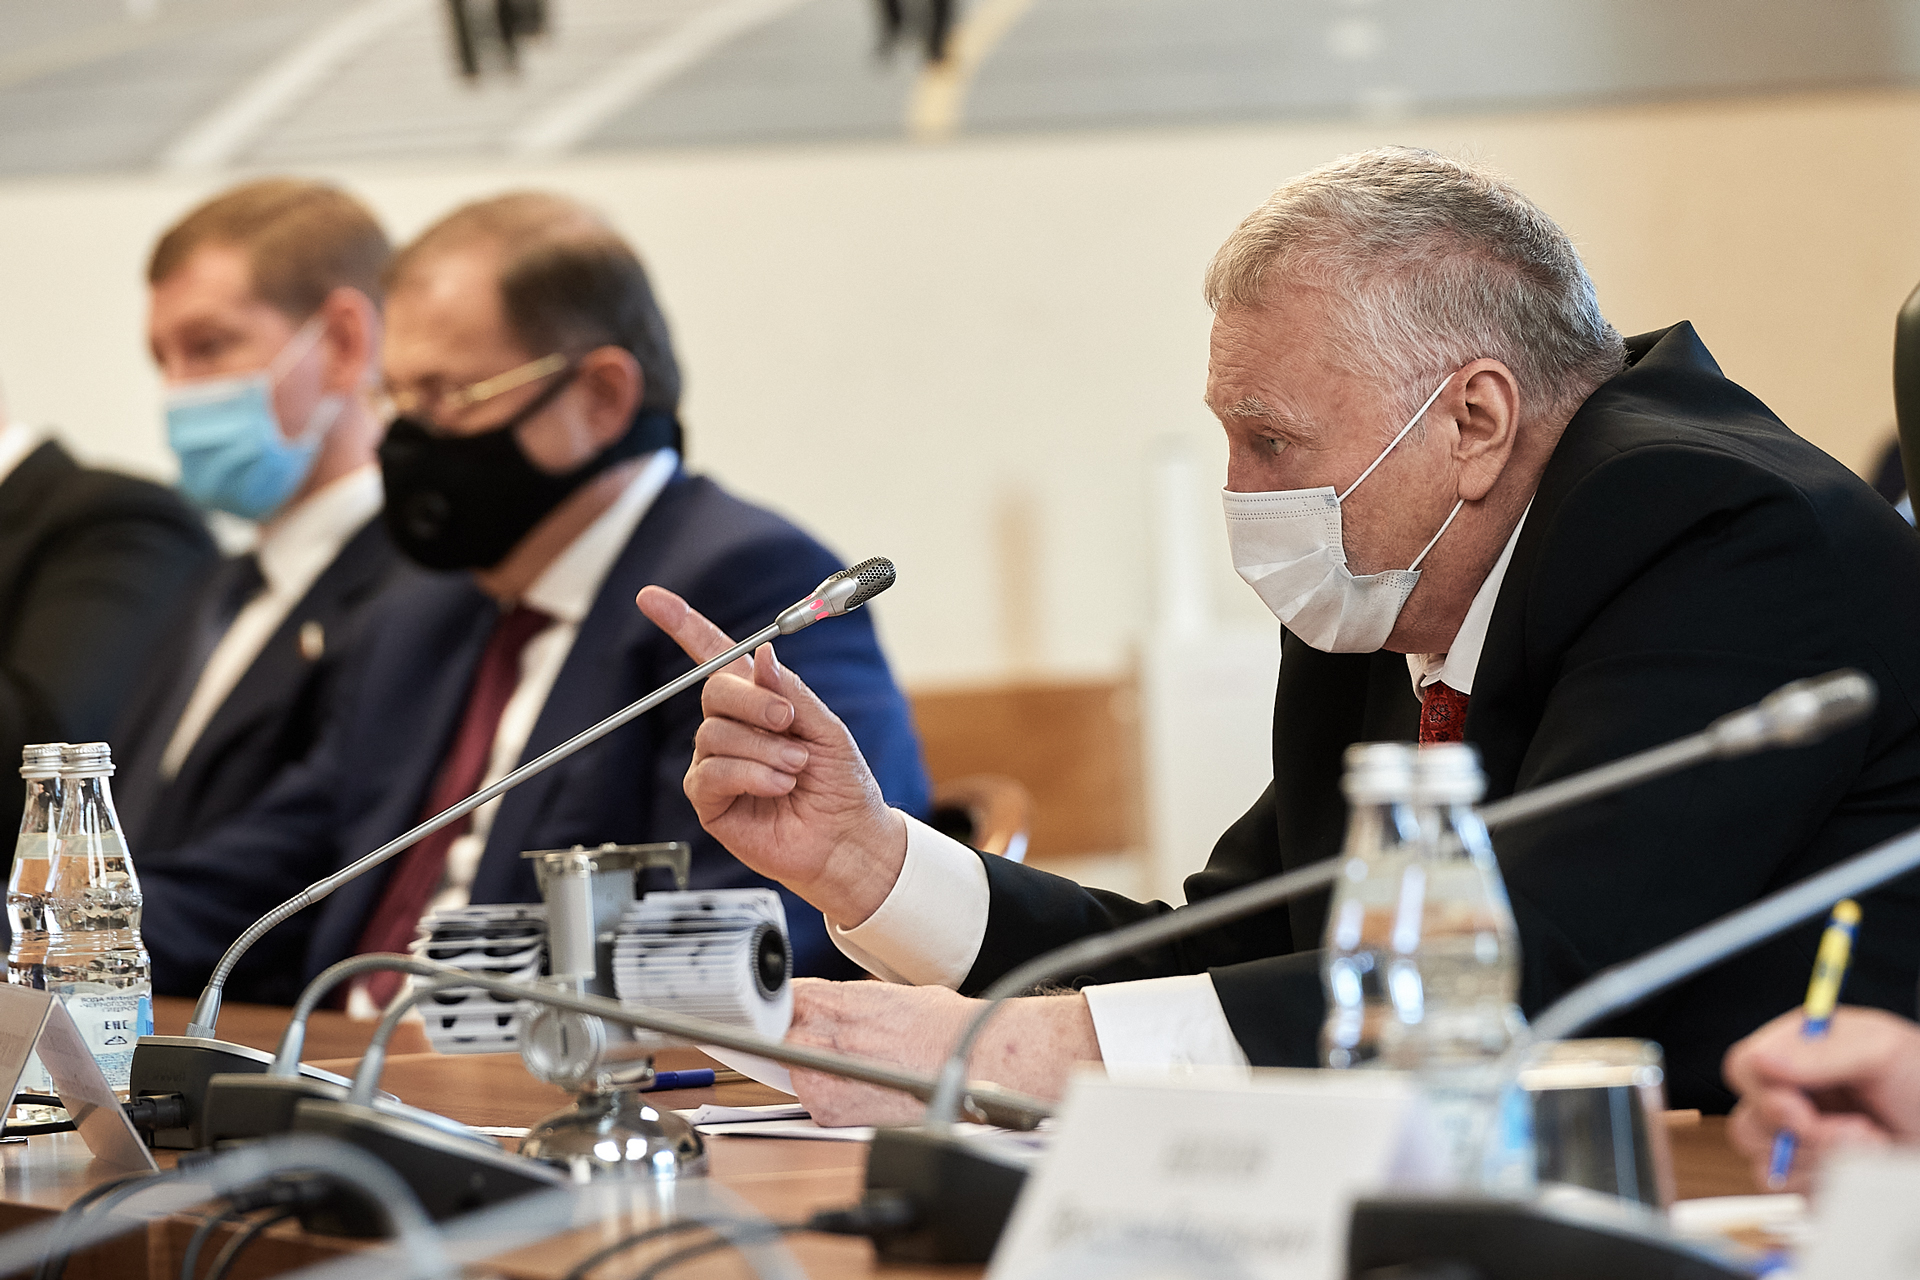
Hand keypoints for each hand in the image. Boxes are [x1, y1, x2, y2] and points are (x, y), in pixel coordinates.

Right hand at [636, 586, 905, 925]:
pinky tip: (778, 786)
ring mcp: (716, 762)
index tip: (652, 599)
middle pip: (713, 690)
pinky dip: (750, 775)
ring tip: (796, 769)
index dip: (683, 625)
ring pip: (714, 734)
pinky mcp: (709, 800)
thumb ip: (792, 692)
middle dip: (754, 702)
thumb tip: (762, 655)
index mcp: (760, 701)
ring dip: (764, 750)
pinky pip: (711, 772)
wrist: (847, 839)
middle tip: (790, 724)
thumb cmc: (841, 785)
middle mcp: (732, 728)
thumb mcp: (825, 728)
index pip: (713, 655)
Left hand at [783, 977, 1099, 1126]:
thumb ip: (848, 1002)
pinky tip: (860, 1088)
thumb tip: (832, 1007)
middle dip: (794, 1037)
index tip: (781, 1009)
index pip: (781, 998)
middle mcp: (823, 1037)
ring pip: (792, 1069)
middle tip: (824, 1041)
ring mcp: (824, 1078)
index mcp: (836, 1001)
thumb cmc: (943, 1028)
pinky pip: (812, 1101)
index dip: (781, 1004)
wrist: (972, 1063)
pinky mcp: (831, 1112)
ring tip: (852, 1067)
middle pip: (778, 1035)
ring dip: (810, 1068)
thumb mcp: (889, 994)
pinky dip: (828, 1096)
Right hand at [1723, 1006, 1919, 1190]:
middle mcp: (1791, 1094)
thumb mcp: (1880, 1050)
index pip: (1743, 1068)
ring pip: (1765, 1162)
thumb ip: (1820, 1054)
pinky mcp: (1812, 1175)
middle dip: (1803, 1134)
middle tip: (1855, 1130)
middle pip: (1747, 1122)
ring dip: (1821, 1159)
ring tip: (1870, 1144)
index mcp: (1796, 1052)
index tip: (1802, 1109)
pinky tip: (1857, 1168)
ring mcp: (1798, 1138)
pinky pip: (1791, 1191)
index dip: (1763, 1093)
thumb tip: (1762, 1061)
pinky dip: (1824, 1184)